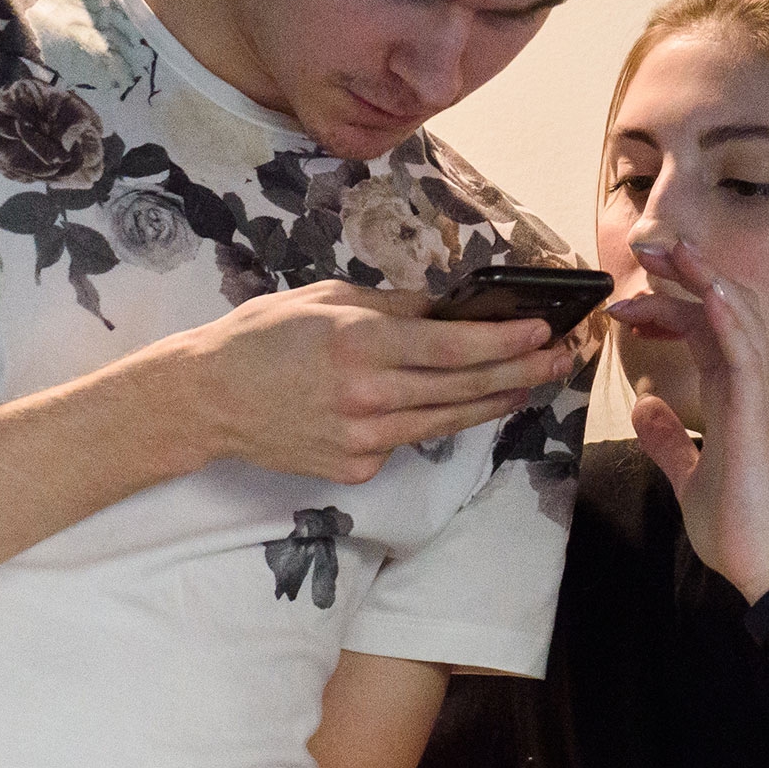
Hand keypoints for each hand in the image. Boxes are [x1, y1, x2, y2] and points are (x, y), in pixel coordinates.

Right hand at [178, 281, 578, 484]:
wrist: (208, 399)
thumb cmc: (265, 337)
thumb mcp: (327, 300)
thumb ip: (393, 308)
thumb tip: (450, 311)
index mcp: (360, 343)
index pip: (453, 347)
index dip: (505, 341)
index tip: (544, 330)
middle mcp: (366, 394)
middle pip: (463, 388)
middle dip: (521, 371)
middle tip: (560, 359)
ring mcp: (362, 438)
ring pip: (447, 421)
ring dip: (495, 401)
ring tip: (529, 382)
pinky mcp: (355, 467)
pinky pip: (409, 440)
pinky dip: (436, 420)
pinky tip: (462, 404)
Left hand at [605, 240, 768, 599]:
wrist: (758, 562)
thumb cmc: (732, 524)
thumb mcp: (685, 474)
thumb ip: (667, 440)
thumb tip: (644, 409)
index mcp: (728, 395)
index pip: (698, 331)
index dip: (664, 307)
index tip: (622, 305)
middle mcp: (743, 385)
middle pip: (719, 309)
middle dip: (685, 274)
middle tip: (645, 248)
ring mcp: (752, 395)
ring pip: (736, 318)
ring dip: (705, 279)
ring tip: (674, 250)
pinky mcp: (753, 413)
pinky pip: (744, 353)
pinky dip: (727, 318)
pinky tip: (707, 293)